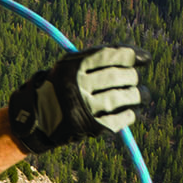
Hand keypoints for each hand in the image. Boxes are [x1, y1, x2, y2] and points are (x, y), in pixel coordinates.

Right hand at [8, 46, 142, 154]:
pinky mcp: (92, 126)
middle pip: (120, 76)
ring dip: (139, 95)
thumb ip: (99, 57)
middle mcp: (79, 85)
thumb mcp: (70, 64)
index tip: (145, 59)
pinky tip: (131, 111)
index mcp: (74, 66)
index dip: (133, 55)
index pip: (111, 55)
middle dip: (132, 77)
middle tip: (134, 79)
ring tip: (144, 95)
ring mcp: (86, 107)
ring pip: (124, 96)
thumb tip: (140, 57)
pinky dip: (130, 114)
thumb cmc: (61, 85)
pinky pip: (121, 118)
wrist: (38, 117)